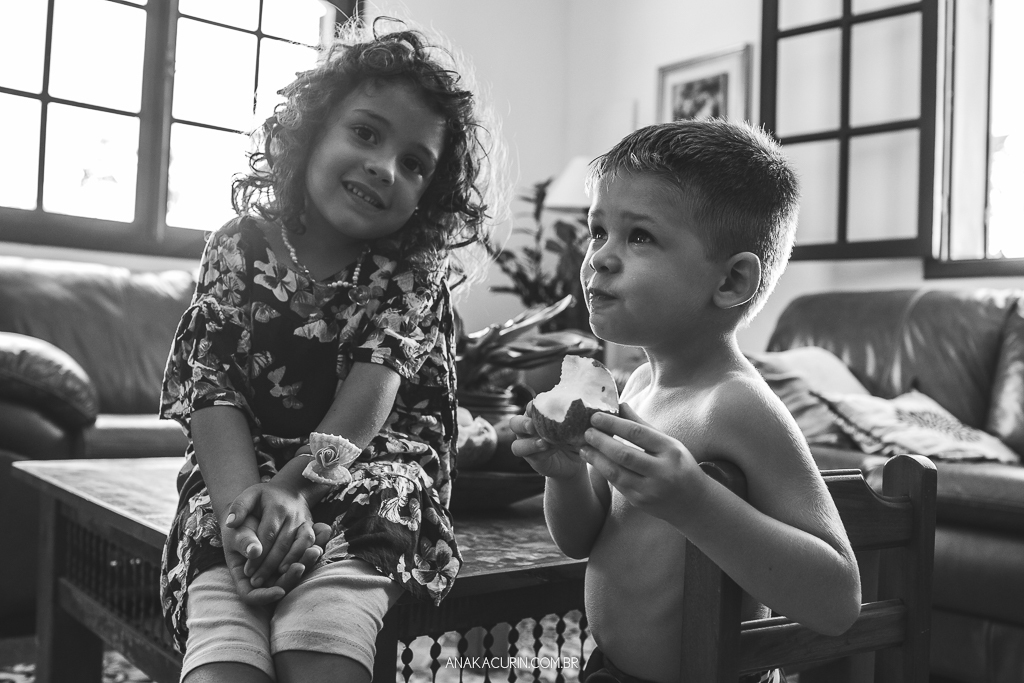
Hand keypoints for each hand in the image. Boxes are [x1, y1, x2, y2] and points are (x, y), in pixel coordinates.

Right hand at [222, 515, 330, 604]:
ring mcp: (276, 569)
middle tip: (300, 567)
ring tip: (314, 552)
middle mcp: (260, 575)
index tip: (279, 591)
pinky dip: (310, 553)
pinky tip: (318, 545)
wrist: (250, 513)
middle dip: (290, 579)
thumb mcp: (236, 531)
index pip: (251, 595)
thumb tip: (255, 551)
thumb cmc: (238, 525)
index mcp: (242, 574)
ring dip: (305, 564)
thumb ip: (244, 541)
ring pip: (292, 574)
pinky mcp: (289, 558)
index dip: (264, 596)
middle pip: (277, 587)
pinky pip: (300, 560)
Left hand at [223, 482, 319, 589]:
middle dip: (269, 565)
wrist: (290, 491)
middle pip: (282, 544)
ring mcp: (304, 521)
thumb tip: (230, 524)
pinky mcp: (310, 527)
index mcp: (276, 508)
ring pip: (299, 545)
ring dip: (287, 563)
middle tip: (256, 581)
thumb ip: (239, 508)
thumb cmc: (264, 497)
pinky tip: (290, 569)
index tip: (247, 571)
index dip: (257, 555)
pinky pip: (309, 544)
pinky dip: (301, 557)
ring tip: (274, 579)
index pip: (267, 536)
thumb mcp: (249, 495)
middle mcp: (293, 515)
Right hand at [509, 406, 585, 479]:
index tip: (543, 407)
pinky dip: (538, 452)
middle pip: (514, 423)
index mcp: (536, 417)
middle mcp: (528, 430)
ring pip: (517, 444)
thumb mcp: (575, 428)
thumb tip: (587, 411)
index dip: (533, 406)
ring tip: (543, 442)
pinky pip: (529, 456)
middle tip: (533, 425)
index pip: (530, 408)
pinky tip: (549, 449)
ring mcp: (527, 446)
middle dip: (522, 423)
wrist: (576, 462)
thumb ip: (575, 420)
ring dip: (529, 442)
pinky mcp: (532, 459)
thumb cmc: (574, 438)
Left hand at [579, 403, 705, 523]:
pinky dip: (604, 471)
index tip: (595, 417)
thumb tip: (620, 405)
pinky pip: (618, 485)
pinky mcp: (640, 502)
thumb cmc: (678, 465)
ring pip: (617, 473)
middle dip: (601, 442)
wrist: (694, 502)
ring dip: (596, 459)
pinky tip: (595, 461)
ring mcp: (651, 490)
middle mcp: (662, 471)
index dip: (613, 424)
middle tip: (586, 432)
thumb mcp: (668, 443)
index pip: (637, 433)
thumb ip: (642, 425)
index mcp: (671, 450)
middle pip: (624, 454)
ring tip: (584, 448)